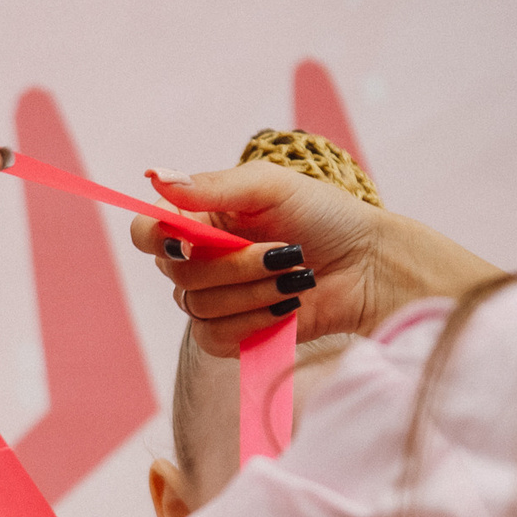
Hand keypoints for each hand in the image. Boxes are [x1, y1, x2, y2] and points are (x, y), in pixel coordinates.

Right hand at [128, 162, 498, 356]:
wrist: (369, 265)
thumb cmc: (325, 216)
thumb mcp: (270, 186)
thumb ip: (212, 185)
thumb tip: (154, 178)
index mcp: (201, 221)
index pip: (147, 233)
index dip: (157, 238)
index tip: (186, 239)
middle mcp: (201, 260)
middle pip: (177, 273)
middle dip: (234, 265)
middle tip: (285, 251)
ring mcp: (216, 300)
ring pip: (199, 308)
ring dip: (254, 292)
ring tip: (297, 276)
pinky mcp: (234, 335)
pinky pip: (215, 338)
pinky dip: (254, 321)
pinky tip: (288, 306)